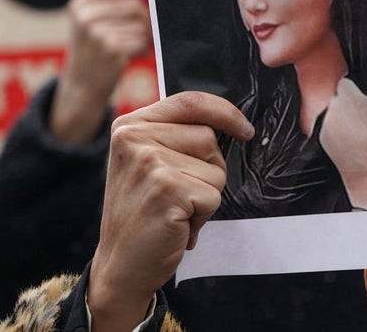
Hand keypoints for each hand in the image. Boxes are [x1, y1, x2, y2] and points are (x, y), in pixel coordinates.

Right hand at [49, 0, 151, 144]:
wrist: (81, 89)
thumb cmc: (95, 52)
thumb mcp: (91, 23)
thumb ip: (109, 2)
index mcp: (80, 4)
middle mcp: (85, 16)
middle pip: (134, 4)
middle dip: (145, 19)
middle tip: (143, 32)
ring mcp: (96, 33)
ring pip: (141, 24)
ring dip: (144, 37)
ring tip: (130, 47)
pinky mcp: (110, 49)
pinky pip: (141, 41)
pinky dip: (143, 49)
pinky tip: (132, 56)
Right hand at [88, 91, 253, 331]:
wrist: (121, 266)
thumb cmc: (141, 215)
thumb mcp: (147, 164)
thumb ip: (173, 136)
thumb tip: (230, 122)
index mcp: (129, 126)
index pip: (189, 101)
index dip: (224, 112)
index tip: (245, 129)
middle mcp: (135, 138)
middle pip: (208, 137)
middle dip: (208, 170)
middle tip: (180, 196)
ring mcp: (149, 162)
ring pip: (215, 168)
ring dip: (206, 195)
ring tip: (176, 211)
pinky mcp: (167, 188)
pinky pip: (213, 195)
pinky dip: (203, 216)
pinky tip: (177, 225)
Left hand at [319, 78, 366, 207]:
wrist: (364, 168)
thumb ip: (361, 97)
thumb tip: (348, 86)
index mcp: (354, 100)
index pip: (343, 84)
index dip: (348, 92)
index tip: (351, 99)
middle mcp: (338, 108)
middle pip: (335, 98)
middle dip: (342, 105)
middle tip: (353, 118)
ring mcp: (328, 121)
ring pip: (329, 111)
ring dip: (336, 117)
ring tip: (348, 130)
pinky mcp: (320, 132)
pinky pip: (324, 123)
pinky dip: (331, 128)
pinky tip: (342, 137)